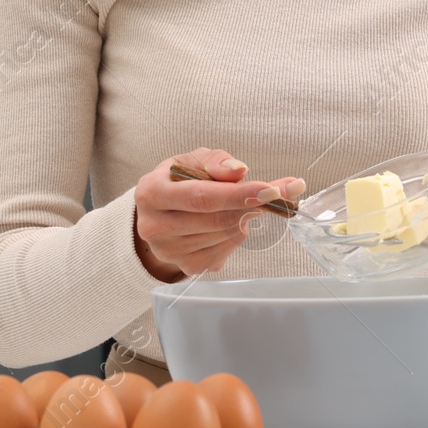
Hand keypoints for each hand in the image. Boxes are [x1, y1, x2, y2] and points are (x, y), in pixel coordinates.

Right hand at [132, 148, 306, 281]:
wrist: (160, 213)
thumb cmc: (178, 182)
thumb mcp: (192, 161)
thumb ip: (216, 161)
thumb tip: (239, 170)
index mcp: (151, 193)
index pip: (201, 197)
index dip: (238, 194)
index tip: (270, 191)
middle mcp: (154, 226)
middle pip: (216, 219)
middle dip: (251, 205)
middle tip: (276, 194)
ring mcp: (169, 251)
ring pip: (224, 235)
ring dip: (243, 219)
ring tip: (238, 206)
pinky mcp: (185, 267)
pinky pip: (225, 252)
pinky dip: (236, 236)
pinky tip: (228, 224)